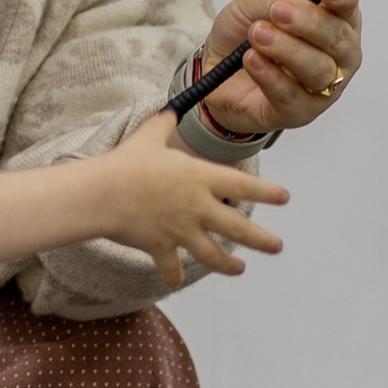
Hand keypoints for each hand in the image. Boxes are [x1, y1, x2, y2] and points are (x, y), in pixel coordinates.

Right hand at [94, 114, 288, 286]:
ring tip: (240, 270)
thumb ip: (164, 123)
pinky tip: (176, 278)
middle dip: (262, 241)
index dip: (267, 193)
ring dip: (229, 265)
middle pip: (239, 229)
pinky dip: (173, 274)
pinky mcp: (161, 248)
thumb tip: (170, 108)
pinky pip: (171, 268)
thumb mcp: (149, 136)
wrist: (103, 192)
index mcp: (199, 177)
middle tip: (277, 247)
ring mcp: (181, 230)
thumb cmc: (126, 162)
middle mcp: (197, 206)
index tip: (285, 198)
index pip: (243, 186)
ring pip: (214, 255)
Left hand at [198, 0, 361, 140]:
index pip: (348, 7)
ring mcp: (322, 89)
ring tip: (257, 35)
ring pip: (319, 70)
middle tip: (279, 12)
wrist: (214, 69)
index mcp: (334, 22)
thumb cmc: (245, 35)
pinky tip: (253, 60)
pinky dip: (271, 76)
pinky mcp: (298, 113)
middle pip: (340, 40)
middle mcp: (337, 57)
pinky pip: (291, 96)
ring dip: (287, 50)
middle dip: (310, 23)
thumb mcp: (254, 5)